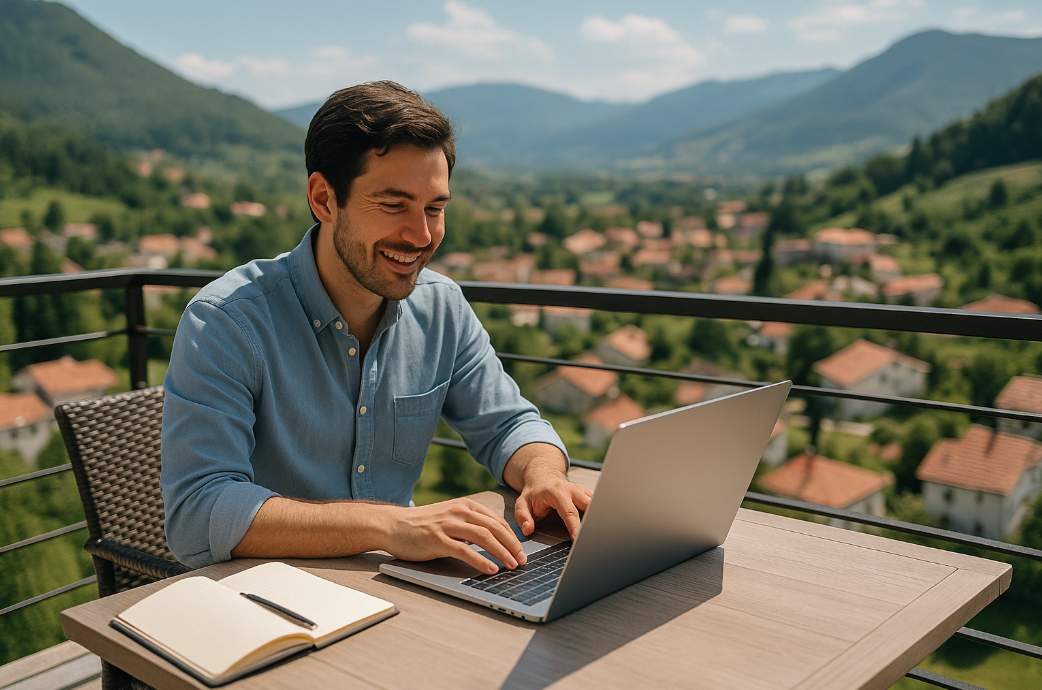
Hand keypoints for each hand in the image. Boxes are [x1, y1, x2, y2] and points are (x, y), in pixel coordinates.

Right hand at [382, 498, 526, 574]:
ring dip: (501, 552)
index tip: (521, 550)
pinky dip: (480, 560)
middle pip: (494, 527)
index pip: (496, 520)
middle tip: (522, 560)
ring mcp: (447, 524)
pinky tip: (490, 569)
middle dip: (512, 545)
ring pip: (483, 537)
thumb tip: (493, 540)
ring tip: (512, 565)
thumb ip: (469, 525)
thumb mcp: (449, 518)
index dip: (512, 536)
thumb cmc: (421, 525)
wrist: (392, 525)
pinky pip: (464, 550)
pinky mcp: (437, 539)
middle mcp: (458, 511)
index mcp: (464, 505)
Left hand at [514, 464, 593, 541]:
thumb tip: (528, 529)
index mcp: (557, 492)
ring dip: (597, 518)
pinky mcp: (588, 494)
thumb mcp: (522, 503)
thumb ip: (522, 516)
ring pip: (597, 504)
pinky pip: (597, 505)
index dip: (575, 528)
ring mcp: (582, 491)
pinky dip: (597, 515)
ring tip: (595, 535)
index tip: (578, 540)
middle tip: (592, 539)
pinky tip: (595, 527)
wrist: (543, 477)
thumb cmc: (534, 492)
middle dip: (593, 521)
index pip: (570, 512)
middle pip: (589, 506)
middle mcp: (573, 490)